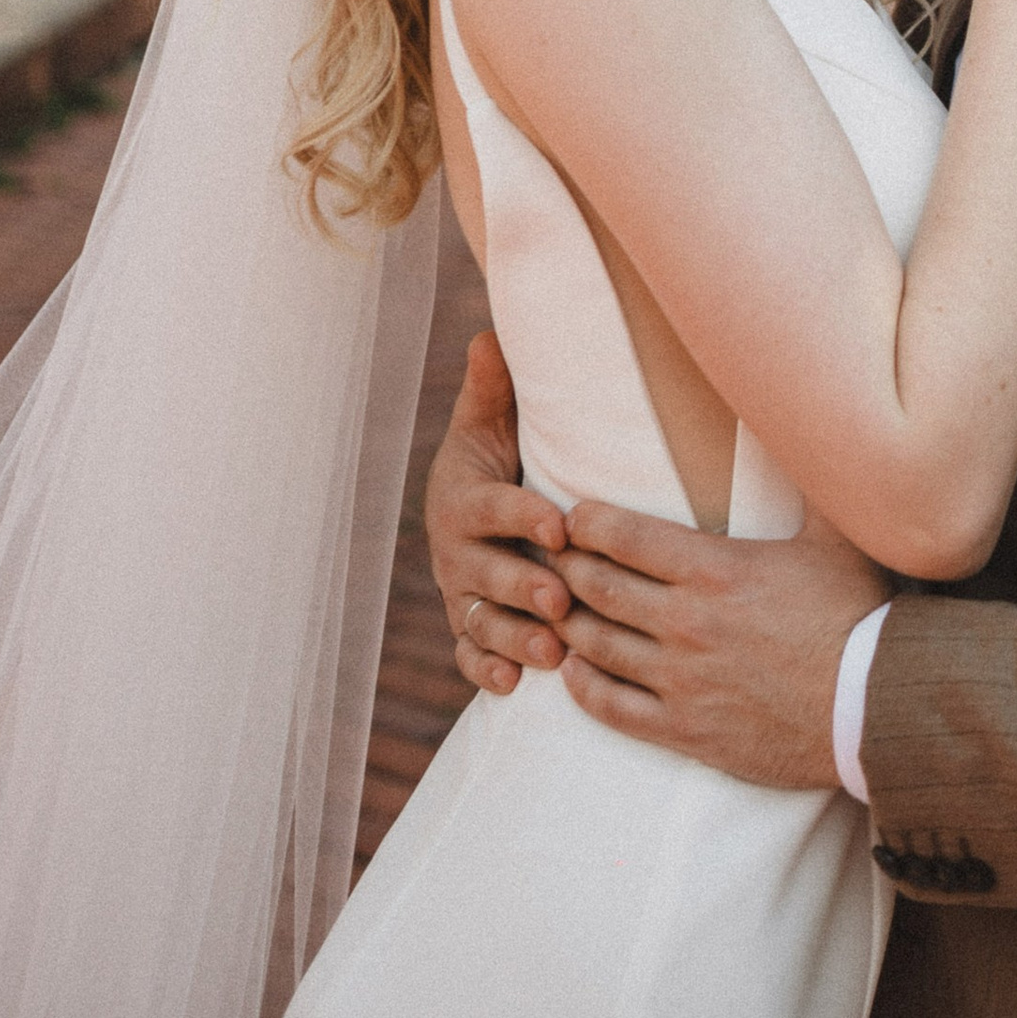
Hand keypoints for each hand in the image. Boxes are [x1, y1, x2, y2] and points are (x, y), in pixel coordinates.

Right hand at [425, 330, 572, 698]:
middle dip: (521, 586)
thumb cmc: (499, 456)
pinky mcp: (469, 627)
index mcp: (464, 499)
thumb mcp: (492, 421)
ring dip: (513, 638)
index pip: (492, 509)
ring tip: (551, 650)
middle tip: (560, 596)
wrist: (481, 505)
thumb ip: (493, 386)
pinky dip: (486, 670)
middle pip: (485, 574)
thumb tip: (489, 332)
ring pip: (480, 622)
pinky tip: (510, 685)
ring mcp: (461, 594)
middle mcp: (457, 552)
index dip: (522, 515)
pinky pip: (470, 654)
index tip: (558, 522)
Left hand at [555, 498, 886, 788]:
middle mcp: (687, 622)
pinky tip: (572, 671)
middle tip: (551, 556)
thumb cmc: (858, 617)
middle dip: (565, 566)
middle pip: (596, 586)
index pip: (624, 536)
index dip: (586, 522)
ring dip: (566, 622)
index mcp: (715, 570)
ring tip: (555, 607)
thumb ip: (810, 484)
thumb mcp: (836, 539)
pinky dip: (582, 686)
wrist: (873, 708)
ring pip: (594, 645)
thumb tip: (809, 428)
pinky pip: (611, 707)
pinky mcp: (685, 729)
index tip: (573, 516)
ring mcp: (681, 680)